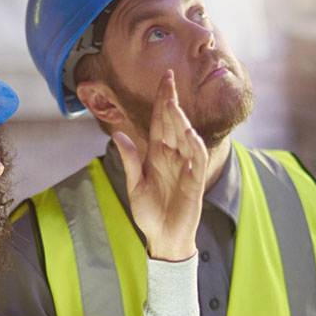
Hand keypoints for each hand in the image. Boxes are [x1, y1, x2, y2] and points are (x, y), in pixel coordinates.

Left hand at [113, 69, 208, 261]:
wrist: (163, 237)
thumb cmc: (149, 213)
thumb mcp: (135, 185)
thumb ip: (130, 160)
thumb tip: (118, 134)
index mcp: (157, 154)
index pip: (159, 121)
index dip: (162, 100)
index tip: (164, 79)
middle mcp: (172, 156)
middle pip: (173, 123)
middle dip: (171, 101)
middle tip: (169, 78)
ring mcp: (185, 166)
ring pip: (185, 136)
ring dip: (180, 120)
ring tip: (173, 104)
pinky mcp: (195, 180)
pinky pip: (197, 158)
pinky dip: (194, 145)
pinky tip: (189, 133)